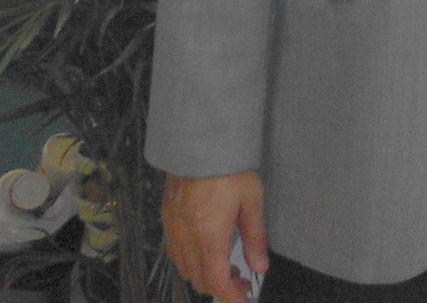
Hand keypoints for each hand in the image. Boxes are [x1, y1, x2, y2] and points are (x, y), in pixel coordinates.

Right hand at [162, 170, 266, 302]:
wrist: (199, 141)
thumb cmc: (230, 169)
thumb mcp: (251, 201)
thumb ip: (255, 237)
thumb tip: (260, 267)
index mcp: (209, 239)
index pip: (218, 283)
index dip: (232, 298)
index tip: (246, 302)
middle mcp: (186, 239)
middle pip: (200, 280)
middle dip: (222, 287)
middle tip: (242, 279)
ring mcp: (172, 229)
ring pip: (185, 268)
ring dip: (205, 274)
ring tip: (226, 264)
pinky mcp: (166, 217)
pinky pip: (175, 252)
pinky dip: (190, 260)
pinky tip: (205, 248)